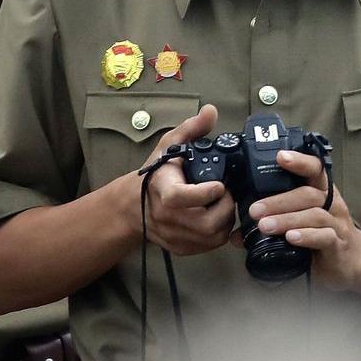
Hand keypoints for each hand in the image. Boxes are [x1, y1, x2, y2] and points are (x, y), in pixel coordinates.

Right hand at [136, 104, 233, 255]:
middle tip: (226, 193)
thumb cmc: (155, 174)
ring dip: (225, 220)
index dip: (204, 193)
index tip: (219, 184)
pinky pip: (210, 246)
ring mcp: (174, 237)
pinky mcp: (181, 249)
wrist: (134, 206)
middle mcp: (167, 218)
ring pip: (212, 237)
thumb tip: (211, 111)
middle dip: (225, 207)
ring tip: (222, 203)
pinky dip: (220, 232)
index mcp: (163, 192)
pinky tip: (217, 216)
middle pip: (205, 223)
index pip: (182, 198)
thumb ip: (191, 129)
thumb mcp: (169, 146)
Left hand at [247, 149, 360, 289]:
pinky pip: (324, 237)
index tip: (280, 156)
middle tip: (254, 210)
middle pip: (307, 194)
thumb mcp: (299, 224)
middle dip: (278, 201)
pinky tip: (291, 238)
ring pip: (314, 215)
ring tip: (265, 226)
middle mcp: (331, 204)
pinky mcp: (338, 245)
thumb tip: (237, 234)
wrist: (351, 263)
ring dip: (287, 219)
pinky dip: (307, 236)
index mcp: (321, 193)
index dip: (299, 160)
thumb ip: (270, 223)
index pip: (314, 170)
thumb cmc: (322, 238)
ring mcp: (336, 224)